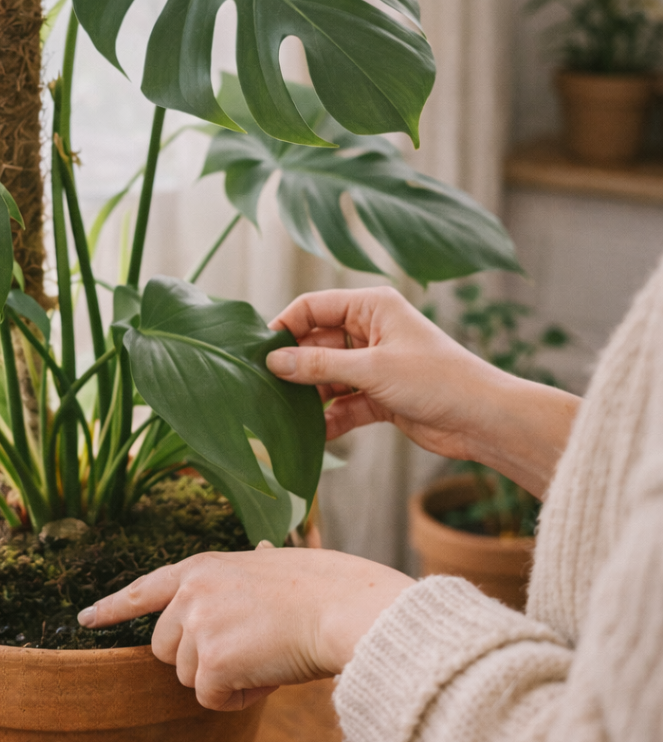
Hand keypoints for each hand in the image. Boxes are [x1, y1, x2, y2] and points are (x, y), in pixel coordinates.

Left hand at [77, 542, 413, 710]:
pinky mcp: (212, 661)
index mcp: (201, 567)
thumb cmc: (321, 590)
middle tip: (245, 648)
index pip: (144, 588)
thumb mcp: (266, 569)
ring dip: (223, 678)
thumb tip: (247, 574)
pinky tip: (267, 675)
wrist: (343, 607)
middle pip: (164, 649)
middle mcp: (190, 592)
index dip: (112, 607)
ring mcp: (198, 625)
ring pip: (188, 677)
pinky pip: (212, 699)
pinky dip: (239, 698)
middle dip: (198, 659)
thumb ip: (234, 583)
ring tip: (264, 655)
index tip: (85, 619)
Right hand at [266, 287, 579, 498]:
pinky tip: (315, 434)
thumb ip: (319, 365)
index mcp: (371, 307)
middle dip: (293, 367)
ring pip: (326, 376)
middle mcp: (370, 331)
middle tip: (264, 389)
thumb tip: (274, 361)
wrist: (483, 420)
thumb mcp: (372, 369)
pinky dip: (329, 418)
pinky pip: (341, 403)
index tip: (258, 352)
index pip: (312, 307)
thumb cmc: (436, 380)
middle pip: (315, 344)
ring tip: (284, 414)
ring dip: (309, 396)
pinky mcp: (378, 396)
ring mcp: (373, 365)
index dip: (284, 326)